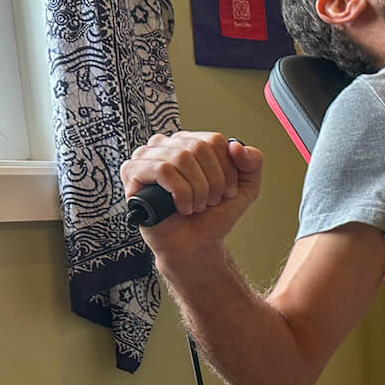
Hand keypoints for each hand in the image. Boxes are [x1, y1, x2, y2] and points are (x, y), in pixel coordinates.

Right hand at [120, 131, 264, 258]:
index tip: (227, 192)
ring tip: (197, 206)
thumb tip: (237, 146)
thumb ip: (252, 163)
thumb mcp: (245, 189)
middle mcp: (166, 144)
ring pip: (181, 157)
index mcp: (189, 142)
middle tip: (210, 201)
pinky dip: (181, 192)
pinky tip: (183, 207)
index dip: (227, 170)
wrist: (196, 244)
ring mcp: (146, 156)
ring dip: (198, 189)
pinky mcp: (132, 173)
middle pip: (199, 148)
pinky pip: (162, 170)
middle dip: (213, 182)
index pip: (214, 140)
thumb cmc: (213, 215)